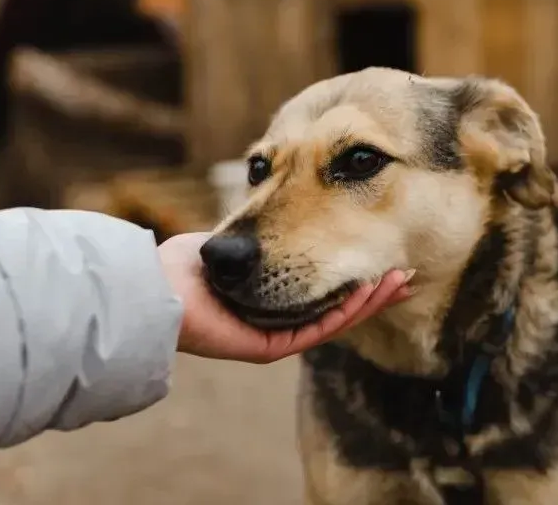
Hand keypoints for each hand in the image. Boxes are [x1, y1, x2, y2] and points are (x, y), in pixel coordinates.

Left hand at [158, 232, 413, 363]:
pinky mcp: (270, 349)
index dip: (355, 274)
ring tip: (402, 278)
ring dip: (372, 300)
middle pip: (339, 307)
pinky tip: (373, 289)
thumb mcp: (232, 241)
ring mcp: (276, 338)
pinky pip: (318, 330)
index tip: (381, 255)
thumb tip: (284, 207)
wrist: (151, 289)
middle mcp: (277, 322)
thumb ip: (261, 236)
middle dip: (374, 288)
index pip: (324, 288)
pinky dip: (348, 311)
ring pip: (336, 320)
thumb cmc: (182, 263)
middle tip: (406, 270)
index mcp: (269, 298)